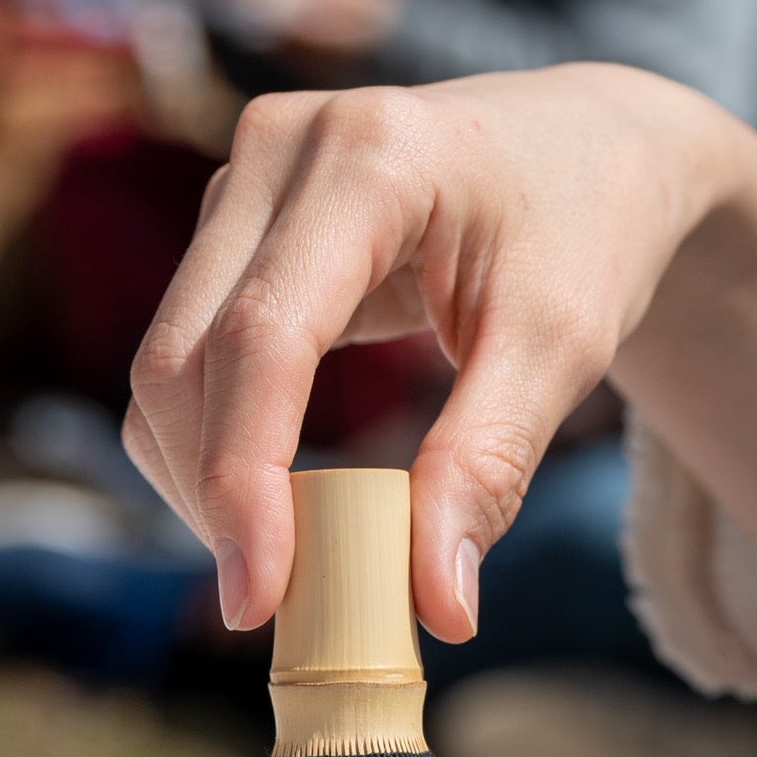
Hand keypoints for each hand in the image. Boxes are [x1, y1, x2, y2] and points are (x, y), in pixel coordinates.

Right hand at [124, 65, 721, 637]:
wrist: (590, 147)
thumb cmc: (588, 233)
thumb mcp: (562, 350)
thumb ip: (489, 470)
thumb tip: (438, 610)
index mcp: (372, 159)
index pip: (262, 338)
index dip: (243, 478)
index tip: (259, 597)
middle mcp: (281, 150)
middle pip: (184, 359)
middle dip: (215, 498)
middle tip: (274, 608)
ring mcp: (244, 181)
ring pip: (166, 366)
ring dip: (204, 481)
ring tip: (286, 561)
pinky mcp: (234, 225)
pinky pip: (185, 358)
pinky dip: (216, 448)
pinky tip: (276, 505)